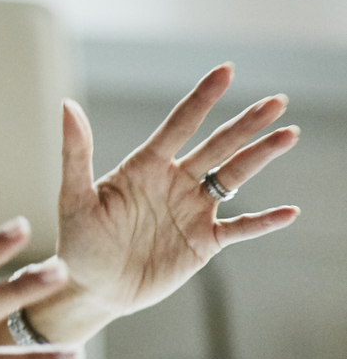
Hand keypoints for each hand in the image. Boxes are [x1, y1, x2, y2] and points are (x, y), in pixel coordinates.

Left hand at [49, 65, 299, 332]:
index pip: (179, 124)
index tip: (225, 71)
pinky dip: (264, 221)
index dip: (202, 98)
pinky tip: (289, 211)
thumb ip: (76, 152)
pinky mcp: (202, 242)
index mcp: (145, 166)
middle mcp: (173, 182)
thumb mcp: (73, 196)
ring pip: (234, 177)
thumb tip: (67, 105)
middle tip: (277, 101)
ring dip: (261, 157)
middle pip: (217, 146)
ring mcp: (192, 210)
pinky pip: (240, 228)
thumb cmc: (77, 240)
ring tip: (288, 134)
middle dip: (246, 124)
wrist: (91, 287)